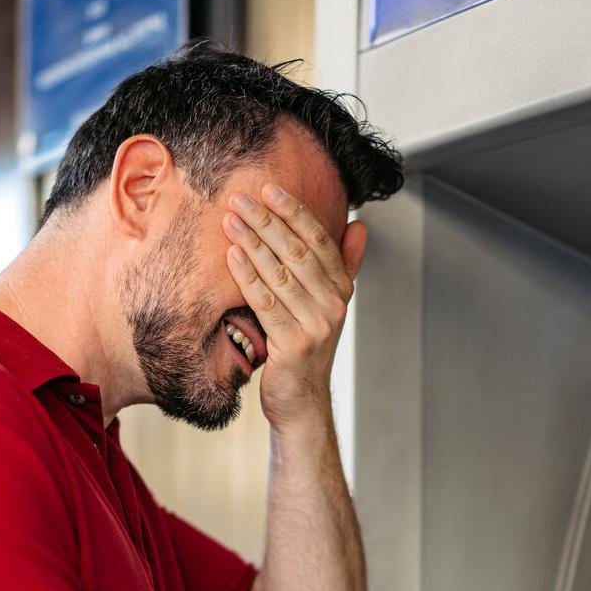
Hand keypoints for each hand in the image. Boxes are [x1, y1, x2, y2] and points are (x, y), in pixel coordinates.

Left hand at [223, 184, 366, 433]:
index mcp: (342, 290)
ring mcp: (315, 326)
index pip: (321, 240)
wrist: (301, 401)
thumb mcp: (329, 305)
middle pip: (299, 253)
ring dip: (253, 244)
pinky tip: (231, 256)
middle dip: (268, 222)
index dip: (295, 212)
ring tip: (230, 220)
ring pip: (280, 275)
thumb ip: (344, 266)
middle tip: (241, 199)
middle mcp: (333, 306)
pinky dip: (247, 277)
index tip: (270, 189)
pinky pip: (266, 303)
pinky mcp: (294, 345)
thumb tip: (360, 227)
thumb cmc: (306, 349)